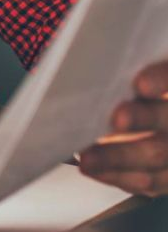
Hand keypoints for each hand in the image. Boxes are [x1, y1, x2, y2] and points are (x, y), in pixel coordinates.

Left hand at [78, 59, 167, 194]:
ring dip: (121, 158)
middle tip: (117, 119)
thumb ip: (111, 65)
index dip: (161, 78)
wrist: (148, 122)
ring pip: (158, 155)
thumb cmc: (120, 90)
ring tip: (87, 158)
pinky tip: (94, 170)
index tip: (140, 84)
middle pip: (167, 118)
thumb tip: (73, 49)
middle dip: (142, 118)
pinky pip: (149, 182)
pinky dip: (119, 177)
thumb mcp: (123, 67)